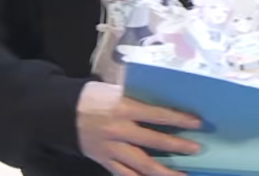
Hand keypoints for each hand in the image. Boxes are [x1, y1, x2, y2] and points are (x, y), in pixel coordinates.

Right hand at [76, 81, 201, 175]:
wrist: (60, 113)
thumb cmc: (92, 97)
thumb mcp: (115, 90)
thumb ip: (136, 98)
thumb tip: (162, 102)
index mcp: (122, 108)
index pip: (157, 115)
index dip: (179, 119)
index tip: (197, 123)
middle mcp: (118, 131)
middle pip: (153, 142)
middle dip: (177, 146)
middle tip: (196, 149)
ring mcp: (111, 149)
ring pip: (141, 166)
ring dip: (163, 173)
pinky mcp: (104, 161)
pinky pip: (124, 174)